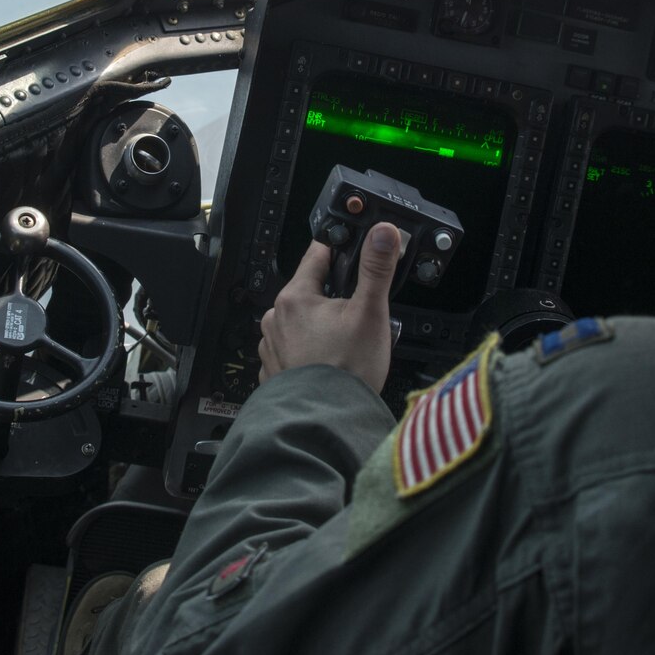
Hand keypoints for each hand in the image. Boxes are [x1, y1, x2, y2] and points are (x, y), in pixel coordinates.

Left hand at [258, 223, 401, 393]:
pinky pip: (294, 350)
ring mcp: (272, 346)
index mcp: (295, 297)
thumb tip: (383, 233)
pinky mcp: (274, 370)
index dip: (339, 249)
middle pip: (310, 291)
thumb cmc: (346, 370)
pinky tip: (330, 363)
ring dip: (321, 327)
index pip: (317, 254)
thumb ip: (376, 269)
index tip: (352, 249)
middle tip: (360, 314)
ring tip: (347, 345)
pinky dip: (310, 352)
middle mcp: (276, 318)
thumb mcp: (370, 312)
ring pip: (301, 322)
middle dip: (335, 298)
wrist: (326, 421)